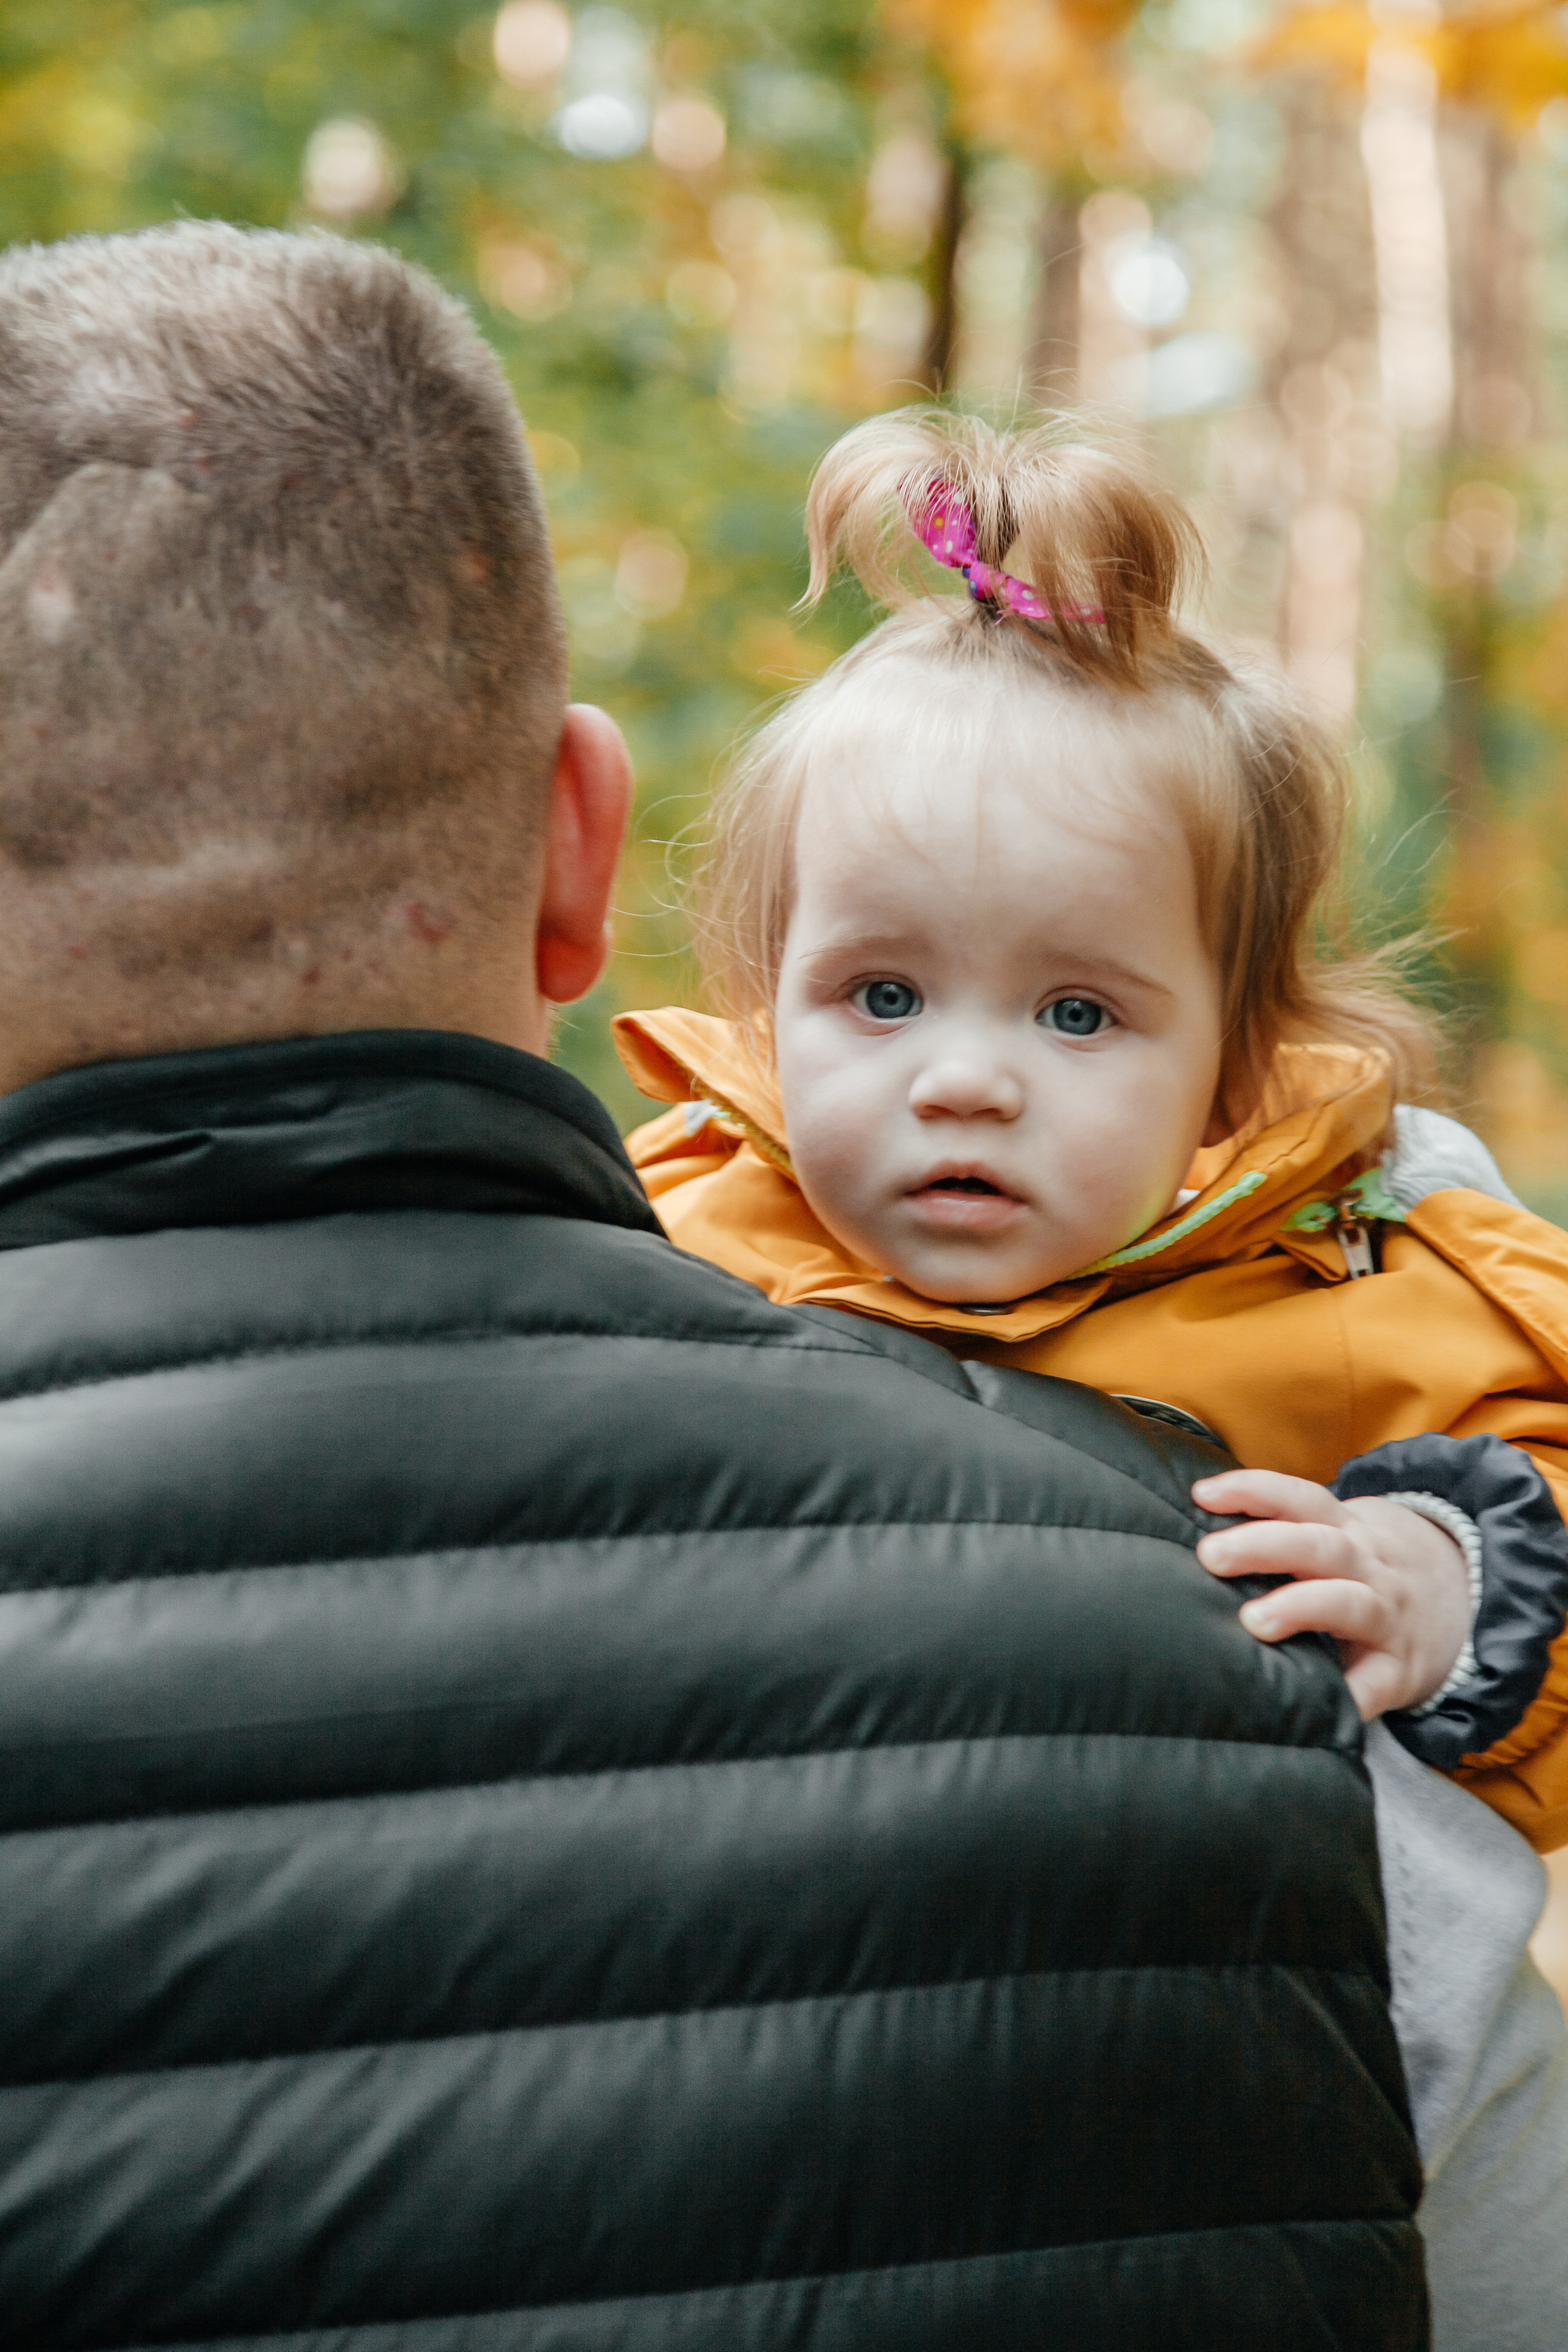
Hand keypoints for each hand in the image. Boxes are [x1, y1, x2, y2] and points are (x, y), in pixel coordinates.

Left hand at [1191, 1468, 1470, 1721]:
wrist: (1466, 1602)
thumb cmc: (1367, 1569)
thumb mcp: (1341, 1536)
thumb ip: (1287, 1528)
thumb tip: (1199, 1520)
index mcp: (1345, 1531)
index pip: (1300, 1498)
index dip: (1254, 1490)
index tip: (1203, 1494)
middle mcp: (1366, 1567)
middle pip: (1317, 1546)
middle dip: (1262, 1545)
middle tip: (1211, 1556)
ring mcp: (1387, 1617)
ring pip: (1348, 1602)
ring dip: (1301, 1606)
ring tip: (1255, 1621)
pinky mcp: (1400, 1669)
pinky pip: (1376, 1684)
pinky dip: (1349, 1696)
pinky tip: (1316, 1706)